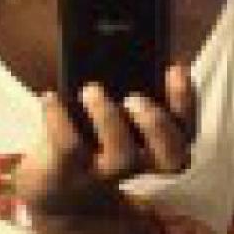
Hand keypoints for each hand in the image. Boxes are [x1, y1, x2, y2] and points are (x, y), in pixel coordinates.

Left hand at [15, 64, 196, 217]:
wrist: (46, 187)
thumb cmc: (84, 140)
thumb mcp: (103, 116)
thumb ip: (118, 88)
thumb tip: (117, 45)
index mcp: (153, 147)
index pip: (186, 130)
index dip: (187, 101)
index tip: (174, 67)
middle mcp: (136, 165)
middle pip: (172, 157)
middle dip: (157, 123)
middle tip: (134, 97)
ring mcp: (103, 175)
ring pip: (123, 156)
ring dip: (109, 118)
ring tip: (91, 90)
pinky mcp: (68, 175)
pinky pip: (69, 149)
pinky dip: (59, 118)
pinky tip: (50, 97)